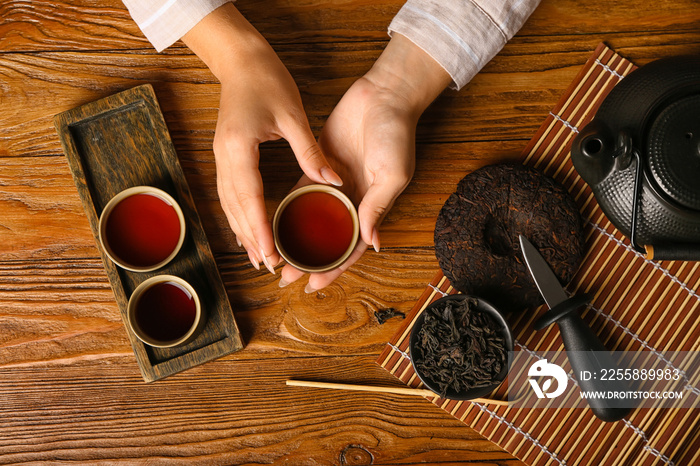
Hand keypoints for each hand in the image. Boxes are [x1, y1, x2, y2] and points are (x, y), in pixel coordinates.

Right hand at [183, 4, 341, 272]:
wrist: (240, 59)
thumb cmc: (266, 80)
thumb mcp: (293, 115)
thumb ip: (311, 151)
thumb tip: (333, 181)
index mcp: (240, 148)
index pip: (249, 198)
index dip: (259, 229)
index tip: (269, 254)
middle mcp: (224, 157)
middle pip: (235, 208)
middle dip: (250, 239)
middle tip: (267, 266)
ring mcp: (220, 156)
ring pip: (228, 203)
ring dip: (241, 231)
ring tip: (256, 256)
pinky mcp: (225, 154)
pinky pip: (229, 192)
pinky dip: (237, 214)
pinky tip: (246, 227)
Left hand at [279, 34, 451, 291]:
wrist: (383, 95)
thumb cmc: (396, 135)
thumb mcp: (393, 174)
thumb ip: (378, 207)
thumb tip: (370, 243)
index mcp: (372, 207)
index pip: (351, 248)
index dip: (334, 268)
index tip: (313, 285)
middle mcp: (352, 201)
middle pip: (327, 239)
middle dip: (308, 260)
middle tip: (285, 277)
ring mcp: (335, 184)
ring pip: (311, 219)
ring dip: (295, 238)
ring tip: (275, 256)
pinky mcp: (319, 166)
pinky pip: (301, 192)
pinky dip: (288, 208)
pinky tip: (271, 222)